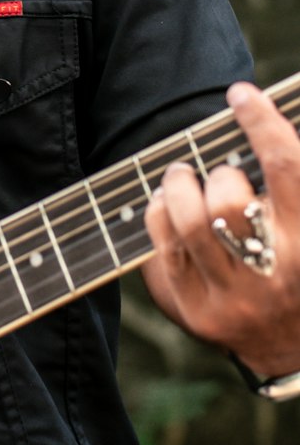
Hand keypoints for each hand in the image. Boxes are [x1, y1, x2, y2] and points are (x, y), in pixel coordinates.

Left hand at [144, 81, 299, 377]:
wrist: (292, 350)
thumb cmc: (297, 264)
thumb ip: (290, 175)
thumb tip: (263, 117)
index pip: (288, 167)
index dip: (262, 123)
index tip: (241, 94)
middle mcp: (276, 273)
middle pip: (230, 198)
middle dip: (219, 172)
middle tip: (217, 169)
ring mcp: (234, 297)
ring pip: (190, 220)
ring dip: (178, 185)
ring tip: (182, 177)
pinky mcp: (197, 312)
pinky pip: (163, 246)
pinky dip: (159, 213)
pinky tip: (168, 207)